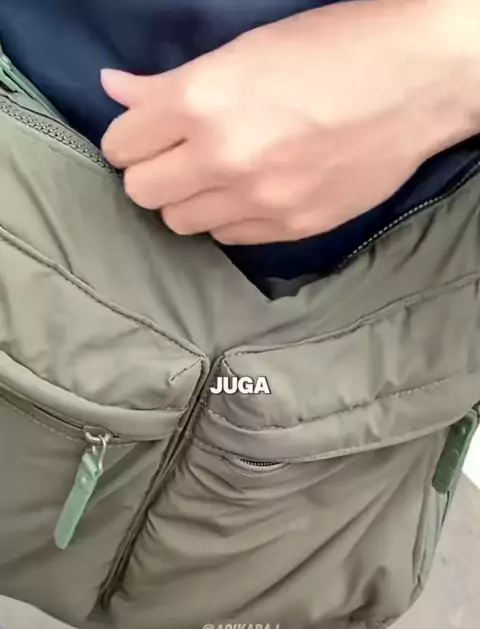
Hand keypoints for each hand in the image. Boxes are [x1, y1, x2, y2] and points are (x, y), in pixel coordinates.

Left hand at [100, 0, 479, 245]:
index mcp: (202, 101)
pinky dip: (228, 217)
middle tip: (179, 156)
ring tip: (218, 174)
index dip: (131, 139)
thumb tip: (115, 90)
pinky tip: (252, 191)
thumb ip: (168, 84)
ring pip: (180, 223)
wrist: (417, 81)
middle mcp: (222, 158)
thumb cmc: (332, 50)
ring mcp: (258, 200)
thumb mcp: (243, 53)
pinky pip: (228, 238)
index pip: (122, 147)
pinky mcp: (290, 228)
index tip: (148, 134)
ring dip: (189, 200)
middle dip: (153, 172)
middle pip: (142, 192)